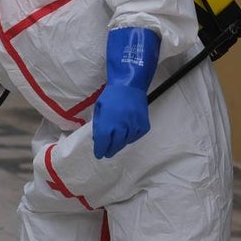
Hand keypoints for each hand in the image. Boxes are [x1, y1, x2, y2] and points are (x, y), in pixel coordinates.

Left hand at [92, 27, 158, 158]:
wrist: (130, 86)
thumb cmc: (111, 96)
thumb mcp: (99, 109)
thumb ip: (98, 124)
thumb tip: (97, 138)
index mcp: (107, 124)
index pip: (103, 144)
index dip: (100, 151)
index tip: (99, 154)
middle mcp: (121, 128)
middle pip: (114, 146)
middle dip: (109, 150)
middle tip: (107, 152)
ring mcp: (133, 128)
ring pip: (125, 143)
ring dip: (120, 143)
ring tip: (116, 140)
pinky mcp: (143, 127)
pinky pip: (135, 137)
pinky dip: (130, 137)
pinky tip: (126, 131)